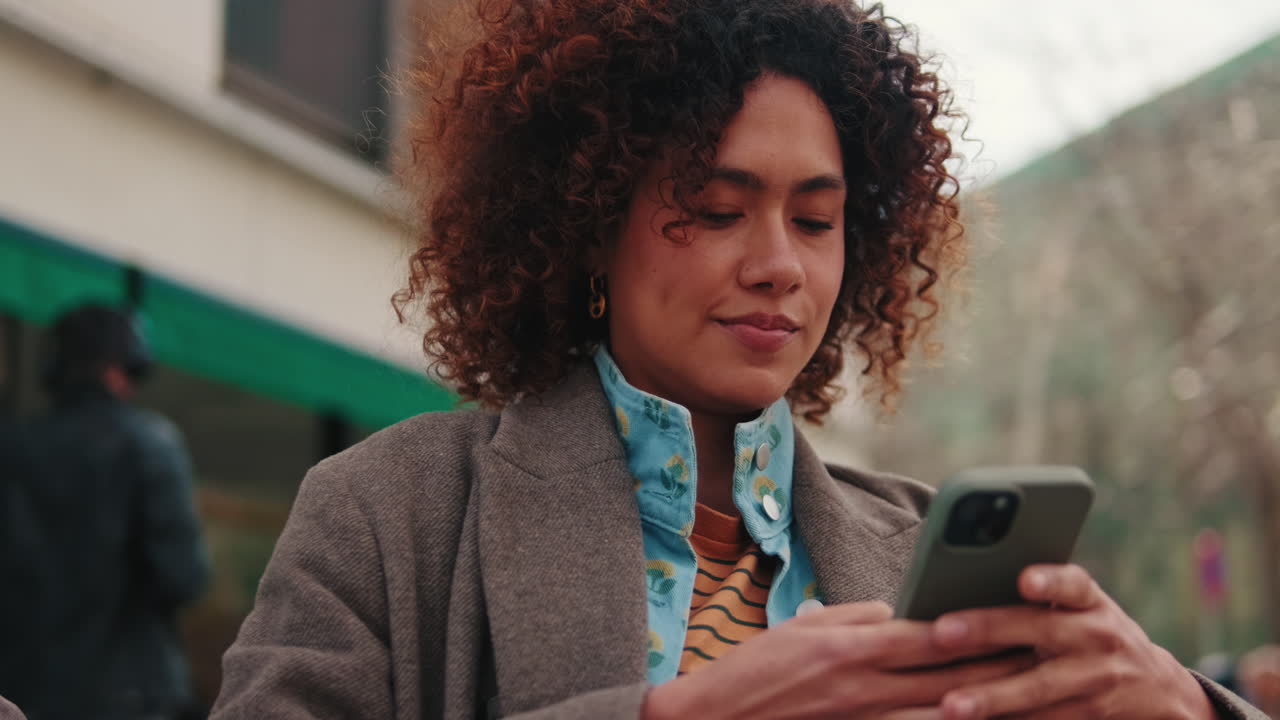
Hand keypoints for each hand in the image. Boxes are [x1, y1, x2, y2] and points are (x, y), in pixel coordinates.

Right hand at [643, 601, 1035, 719]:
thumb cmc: (758, 669)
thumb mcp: (805, 626)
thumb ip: (858, 617)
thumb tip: (900, 612)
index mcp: (851, 647)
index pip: (929, 634)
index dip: (977, 626)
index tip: (1013, 615)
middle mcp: (865, 687)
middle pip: (948, 676)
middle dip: (999, 665)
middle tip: (1043, 653)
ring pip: (942, 715)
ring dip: (987, 705)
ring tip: (1030, 695)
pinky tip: (971, 719)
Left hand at [929, 564, 1216, 719]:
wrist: (1157, 690)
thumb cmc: (1091, 634)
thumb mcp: (1083, 608)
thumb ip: (1042, 593)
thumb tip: (962, 577)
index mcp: (1089, 602)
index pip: (1073, 584)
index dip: (1051, 581)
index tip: (1025, 580)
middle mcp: (1096, 637)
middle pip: (1040, 631)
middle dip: (988, 630)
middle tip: (942, 632)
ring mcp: (1095, 681)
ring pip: (1038, 689)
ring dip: (992, 698)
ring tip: (951, 705)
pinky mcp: (1088, 717)